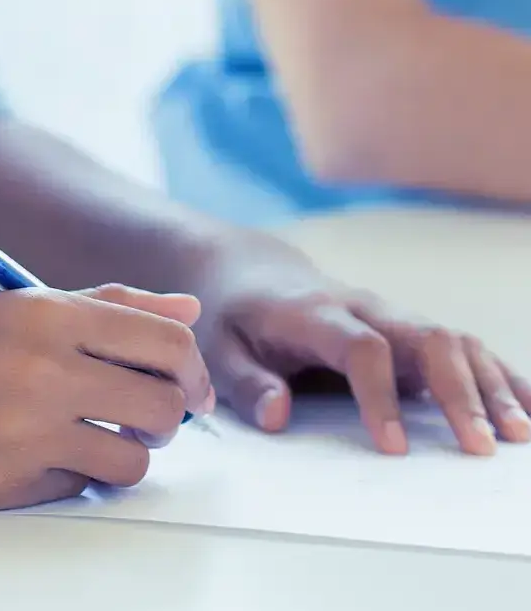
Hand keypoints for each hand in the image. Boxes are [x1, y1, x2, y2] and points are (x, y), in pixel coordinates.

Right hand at [0, 284, 212, 509]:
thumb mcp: (19, 306)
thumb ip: (111, 305)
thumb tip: (189, 313)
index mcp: (47, 313)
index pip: (166, 343)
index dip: (194, 369)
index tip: (192, 386)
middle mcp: (41, 369)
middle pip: (165, 405)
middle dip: (170, 415)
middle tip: (147, 414)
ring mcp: (22, 432)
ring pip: (135, 458)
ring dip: (128, 452)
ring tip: (96, 436)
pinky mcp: (3, 486)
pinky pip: (81, 488)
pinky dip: (76, 475)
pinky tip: (43, 455)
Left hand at [193, 232, 530, 454]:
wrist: (252, 270)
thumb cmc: (234, 313)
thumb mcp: (218, 347)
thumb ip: (247, 382)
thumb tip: (278, 418)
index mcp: (313, 313)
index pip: (360, 347)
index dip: (379, 394)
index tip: (392, 447)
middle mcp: (362, 308)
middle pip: (425, 337)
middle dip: (458, 390)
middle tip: (481, 447)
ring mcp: (389, 315)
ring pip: (452, 338)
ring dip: (489, 382)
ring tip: (519, 434)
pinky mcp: (403, 327)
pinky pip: (457, 345)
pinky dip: (495, 371)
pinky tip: (526, 404)